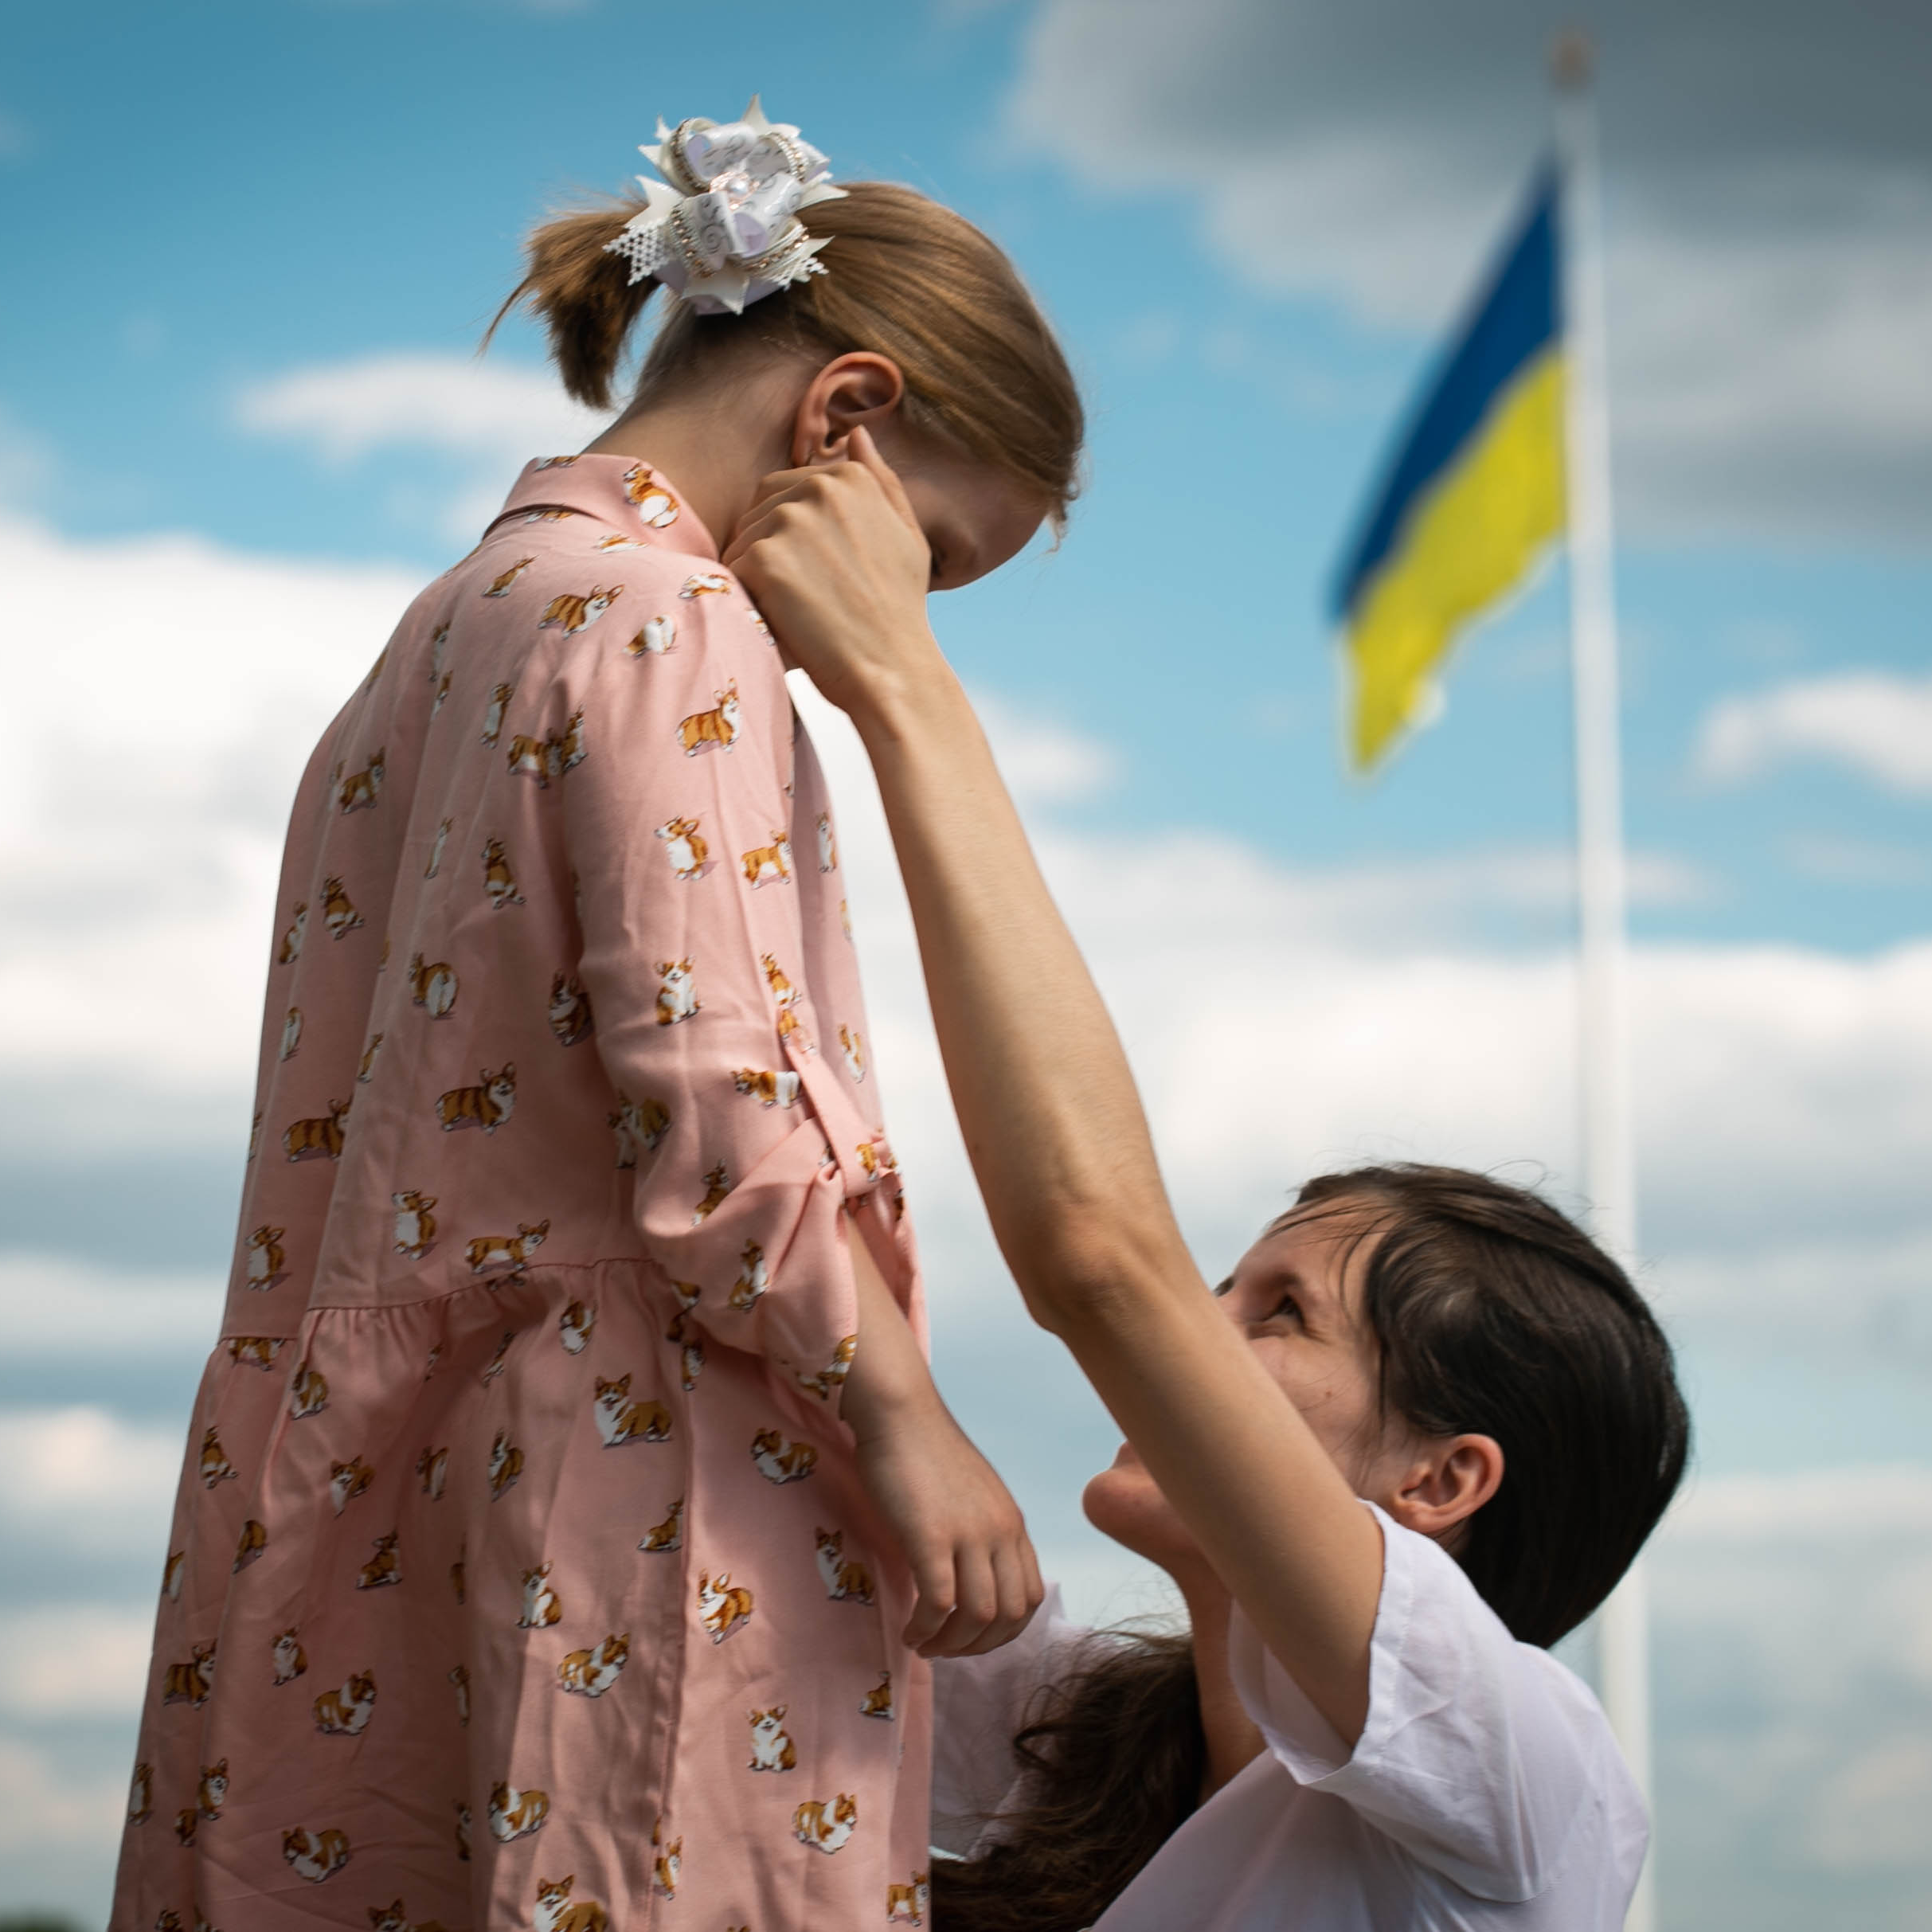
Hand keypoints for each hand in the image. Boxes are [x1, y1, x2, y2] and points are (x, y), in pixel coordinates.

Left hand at [723, 426, 946, 724]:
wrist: (893, 669)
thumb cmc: (899, 610)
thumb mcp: (905, 535)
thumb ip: (881, 481)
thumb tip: (856, 434)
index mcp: (852, 477)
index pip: (783, 489)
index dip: (788, 535)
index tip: (813, 573)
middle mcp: (820, 487)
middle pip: (757, 511)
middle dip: (768, 551)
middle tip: (803, 597)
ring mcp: (791, 520)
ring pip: (742, 541)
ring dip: (756, 577)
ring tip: (796, 610)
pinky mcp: (766, 557)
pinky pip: (732, 570)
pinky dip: (748, 597)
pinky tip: (781, 620)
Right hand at [851, 1389, 1045, 1657]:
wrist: (900, 1413)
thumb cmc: (926, 1451)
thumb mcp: (972, 1494)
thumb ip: (980, 1532)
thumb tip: (971, 1577)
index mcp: (1012, 1523)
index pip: (1031, 1597)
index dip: (1004, 1631)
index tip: (971, 1637)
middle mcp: (1000, 1531)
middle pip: (1010, 1614)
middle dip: (978, 1646)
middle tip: (944, 1648)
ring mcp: (969, 1533)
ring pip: (979, 1616)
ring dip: (950, 1643)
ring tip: (924, 1643)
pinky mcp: (931, 1535)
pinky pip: (939, 1602)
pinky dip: (926, 1628)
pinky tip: (909, 1630)